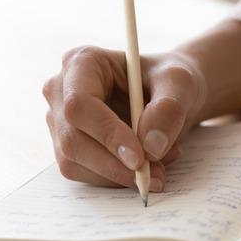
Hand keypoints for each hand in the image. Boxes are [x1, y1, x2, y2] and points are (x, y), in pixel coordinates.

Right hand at [43, 46, 207, 189]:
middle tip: (155, 175)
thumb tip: (151, 147)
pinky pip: (84, 174)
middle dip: (114, 165)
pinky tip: (148, 167)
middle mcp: (62, 91)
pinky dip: (117, 178)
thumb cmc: (169, 79)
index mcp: (82, 62)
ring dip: (118, 175)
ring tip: (159, 167)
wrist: (170, 94)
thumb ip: (169, 109)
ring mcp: (61, 121)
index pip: (80, 104)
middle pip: (72, 139)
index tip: (138, 158)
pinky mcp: (69, 146)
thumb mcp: (180, 83)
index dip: (106, 134)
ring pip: (74, 162)